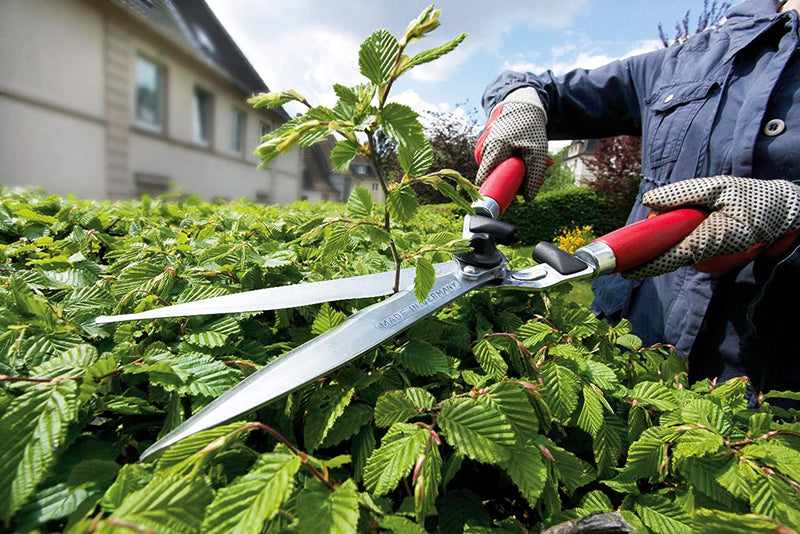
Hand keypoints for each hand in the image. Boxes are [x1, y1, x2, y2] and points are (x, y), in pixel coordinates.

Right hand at [474, 88, 548, 200]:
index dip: (496, 192)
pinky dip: (522, 163)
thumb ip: (533, 176)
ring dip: (525, 172)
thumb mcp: (537, 151)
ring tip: (546, 164)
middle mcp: (487, 151)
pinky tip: (538, 159)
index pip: (484, 181)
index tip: (512, 198)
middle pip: (498, 178)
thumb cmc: (529, 125)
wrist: (524, 103)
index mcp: (493, 152)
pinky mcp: (497, 147)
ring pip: (505, 170)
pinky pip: (507, 162)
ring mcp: (491, 149)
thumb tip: (528, 198)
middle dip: (520, 182)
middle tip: (540, 180)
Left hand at [623, 176, 799, 277]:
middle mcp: (712, 253)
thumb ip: (684, 193)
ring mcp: (712, 256)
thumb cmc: (752, 198)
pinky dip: (677, 240)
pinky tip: (676, 229)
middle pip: (672, 256)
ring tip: (663, 223)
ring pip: (678, 252)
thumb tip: (649, 202)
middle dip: (652, 249)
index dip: (650, 263)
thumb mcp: (720, 187)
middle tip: (635, 241)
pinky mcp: (712, 253)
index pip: (675, 255)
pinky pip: (687, 249)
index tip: (628, 269)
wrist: (783, 211)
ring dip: (665, 242)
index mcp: (714, 238)